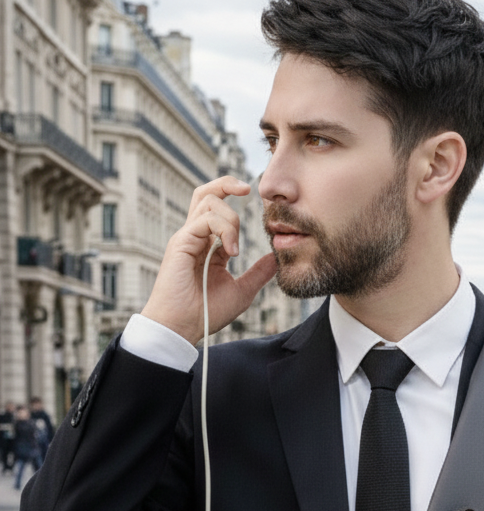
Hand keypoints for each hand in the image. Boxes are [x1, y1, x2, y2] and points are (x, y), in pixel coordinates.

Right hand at [141, 176, 276, 344]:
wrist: (182, 327)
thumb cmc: (205, 313)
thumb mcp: (241, 291)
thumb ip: (257, 273)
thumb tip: (276, 258)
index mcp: (208, 245)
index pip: (218, 208)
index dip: (233, 197)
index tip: (252, 196)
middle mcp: (196, 237)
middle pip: (206, 193)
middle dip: (226, 183)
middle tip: (248, 188)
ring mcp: (187, 237)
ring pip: (208, 201)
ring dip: (231, 220)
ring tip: (236, 250)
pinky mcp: (181, 242)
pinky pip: (204, 219)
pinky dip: (223, 230)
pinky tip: (231, 252)